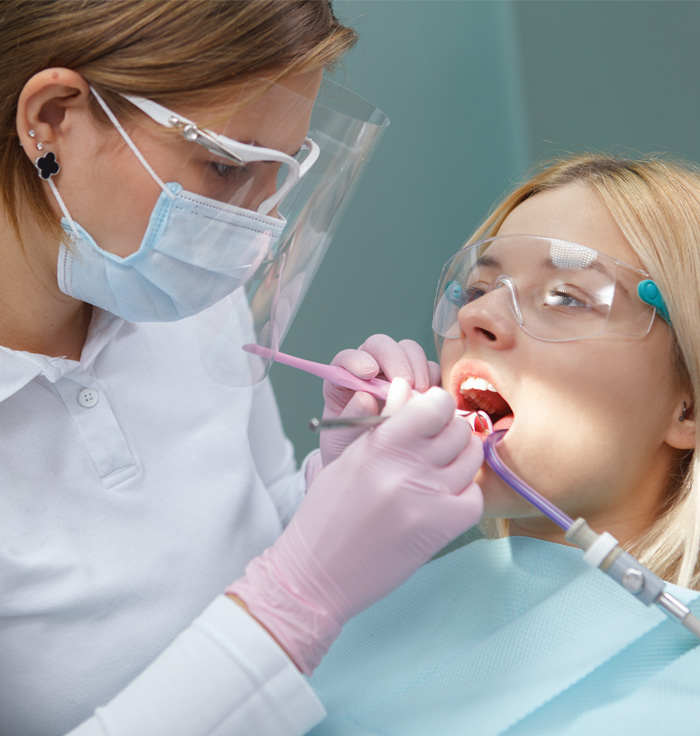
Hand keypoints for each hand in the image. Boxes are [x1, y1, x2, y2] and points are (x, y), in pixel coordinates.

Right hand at [228, 384, 482, 673]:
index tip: (430, 412)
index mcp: (379, 446)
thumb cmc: (328, 514)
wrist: (318, 573)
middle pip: (459, 428)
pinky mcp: (442, 529)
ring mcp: (428, 499)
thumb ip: (384, 426)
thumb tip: (411, 392)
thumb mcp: (349, 458)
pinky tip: (443, 498)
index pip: (435, 404)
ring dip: (459, 458)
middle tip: (435, 442)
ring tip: (439, 470)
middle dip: (450, 429)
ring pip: (471, 457)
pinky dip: (464, 493)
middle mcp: (406, 469)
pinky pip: (474, 496)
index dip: (437, 404)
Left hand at [320, 334, 440, 466]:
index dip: (357, 360)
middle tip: (404, 383)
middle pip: (382, 345)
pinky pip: (430, 368)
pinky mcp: (419, 383)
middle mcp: (370, 370)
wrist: (370, 467)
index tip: (368, 372)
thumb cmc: (350, 448)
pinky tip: (429, 400)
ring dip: (417, 368)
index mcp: (343, 380)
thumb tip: (365, 398)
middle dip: (395, 360)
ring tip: (418, 394)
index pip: (347, 358)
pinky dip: (433, 379)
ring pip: (409, 351)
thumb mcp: (342, 439)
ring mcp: (395, 373)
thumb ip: (352, 417)